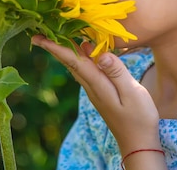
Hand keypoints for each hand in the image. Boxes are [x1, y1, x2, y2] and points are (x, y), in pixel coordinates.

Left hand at [31, 35, 160, 154]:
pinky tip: (83, 47)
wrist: (138, 142)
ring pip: (76, 66)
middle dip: (54, 47)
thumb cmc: (139, 118)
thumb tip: (101, 54)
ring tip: (55, 35)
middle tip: (37, 34)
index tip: (39, 39)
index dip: (57, 48)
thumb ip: (117, 73)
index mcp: (98, 85)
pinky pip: (85, 69)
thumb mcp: (132, 93)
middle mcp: (92, 86)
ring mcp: (95, 90)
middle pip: (69, 62)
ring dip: (65, 50)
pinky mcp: (101, 91)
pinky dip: (80, 56)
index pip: (74, 62)